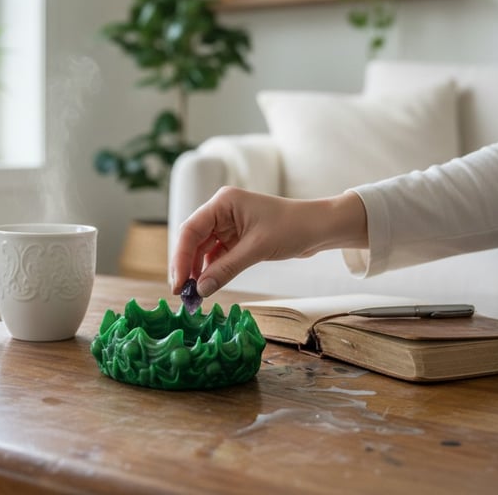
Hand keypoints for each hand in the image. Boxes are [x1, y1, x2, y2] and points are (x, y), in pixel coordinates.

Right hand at [170, 187, 367, 296]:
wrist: (319, 227)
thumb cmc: (292, 227)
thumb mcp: (256, 249)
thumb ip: (226, 269)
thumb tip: (201, 290)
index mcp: (222, 202)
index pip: (191, 229)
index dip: (180, 258)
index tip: (178, 283)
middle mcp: (221, 211)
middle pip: (192, 240)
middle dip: (186, 266)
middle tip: (181, 293)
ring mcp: (227, 225)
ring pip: (202, 250)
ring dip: (197, 271)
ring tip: (193, 295)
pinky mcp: (236, 238)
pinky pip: (216, 256)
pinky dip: (211, 271)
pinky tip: (207, 286)